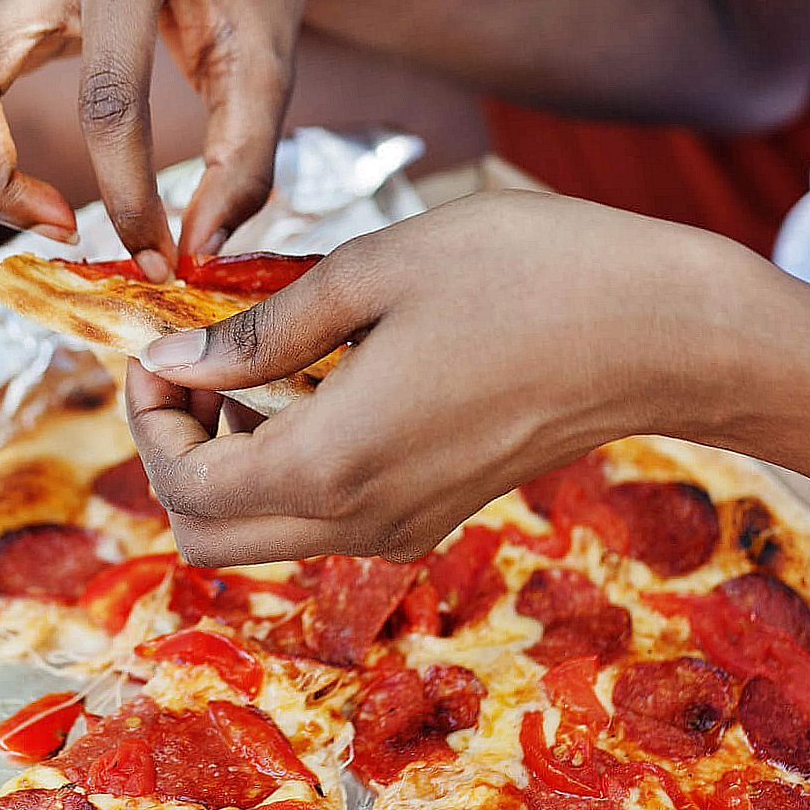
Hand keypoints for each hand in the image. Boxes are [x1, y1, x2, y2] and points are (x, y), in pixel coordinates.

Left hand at [121, 191, 787, 565]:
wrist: (662, 332)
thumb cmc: (527, 275)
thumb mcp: (372, 271)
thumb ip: (260, 330)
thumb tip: (172, 360)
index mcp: (333, 462)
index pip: (183, 484)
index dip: (147, 415)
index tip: (162, 341)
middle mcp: (361, 520)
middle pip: (207, 537)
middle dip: (174, 453)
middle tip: (193, 365)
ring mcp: (401, 529)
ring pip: (261, 538)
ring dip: (229, 464)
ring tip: (257, 364)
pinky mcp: (433, 517)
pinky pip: (322, 522)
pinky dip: (286, 469)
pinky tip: (319, 384)